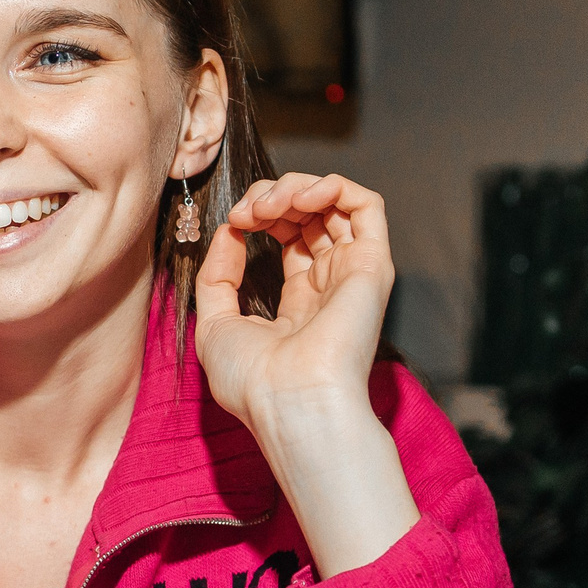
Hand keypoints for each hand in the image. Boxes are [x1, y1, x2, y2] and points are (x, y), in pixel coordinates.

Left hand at [192, 172, 418, 575]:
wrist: (291, 401)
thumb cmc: (253, 380)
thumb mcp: (214, 324)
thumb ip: (217, 276)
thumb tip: (228, 233)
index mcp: (300, 301)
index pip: (288, 235)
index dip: (259, 214)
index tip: (233, 222)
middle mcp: (331, 284)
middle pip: (310, 214)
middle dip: (272, 196)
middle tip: (248, 210)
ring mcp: (353, 272)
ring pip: (335, 202)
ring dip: (296, 188)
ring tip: (268, 204)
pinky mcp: (372, 264)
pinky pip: (366, 204)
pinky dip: (332, 186)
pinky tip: (300, 198)